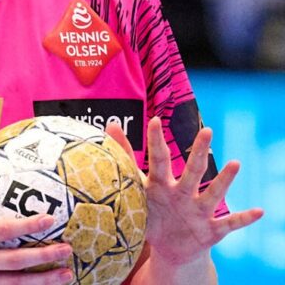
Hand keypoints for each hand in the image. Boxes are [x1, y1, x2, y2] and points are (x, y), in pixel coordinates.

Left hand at [107, 116, 263, 266]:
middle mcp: (182, 193)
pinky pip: (230, 224)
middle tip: (206, 130)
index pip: (158, 158)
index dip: (155, 141)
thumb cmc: (151, 211)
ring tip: (236, 163)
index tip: (155, 120)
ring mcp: (198, 211)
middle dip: (199, 151)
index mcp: (161, 184)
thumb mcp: (136, 187)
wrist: (168, 248)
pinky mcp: (211, 230)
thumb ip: (125, 157)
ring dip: (224, 179)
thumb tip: (110, 125)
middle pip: (191, 170)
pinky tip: (259, 210)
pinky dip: (244, 218)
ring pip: (213, 193)